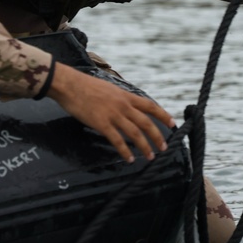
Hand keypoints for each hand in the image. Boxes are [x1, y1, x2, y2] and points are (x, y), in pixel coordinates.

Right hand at [46, 63, 174, 162]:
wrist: (69, 84)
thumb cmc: (85, 86)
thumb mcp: (108, 88)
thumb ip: (119, 98)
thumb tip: (126, 105)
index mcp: (125, 95)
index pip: (150, 106)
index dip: (163, 115)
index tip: (172, 123)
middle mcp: (123, 105)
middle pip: (146, 122)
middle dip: (157, 136)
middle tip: (164, 147)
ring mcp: (113, 114)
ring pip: (135, 133)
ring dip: (145, 146)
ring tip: (150, 156)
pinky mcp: (101, 123)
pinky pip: (117, 140)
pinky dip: (125, 151)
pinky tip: (129, 158)